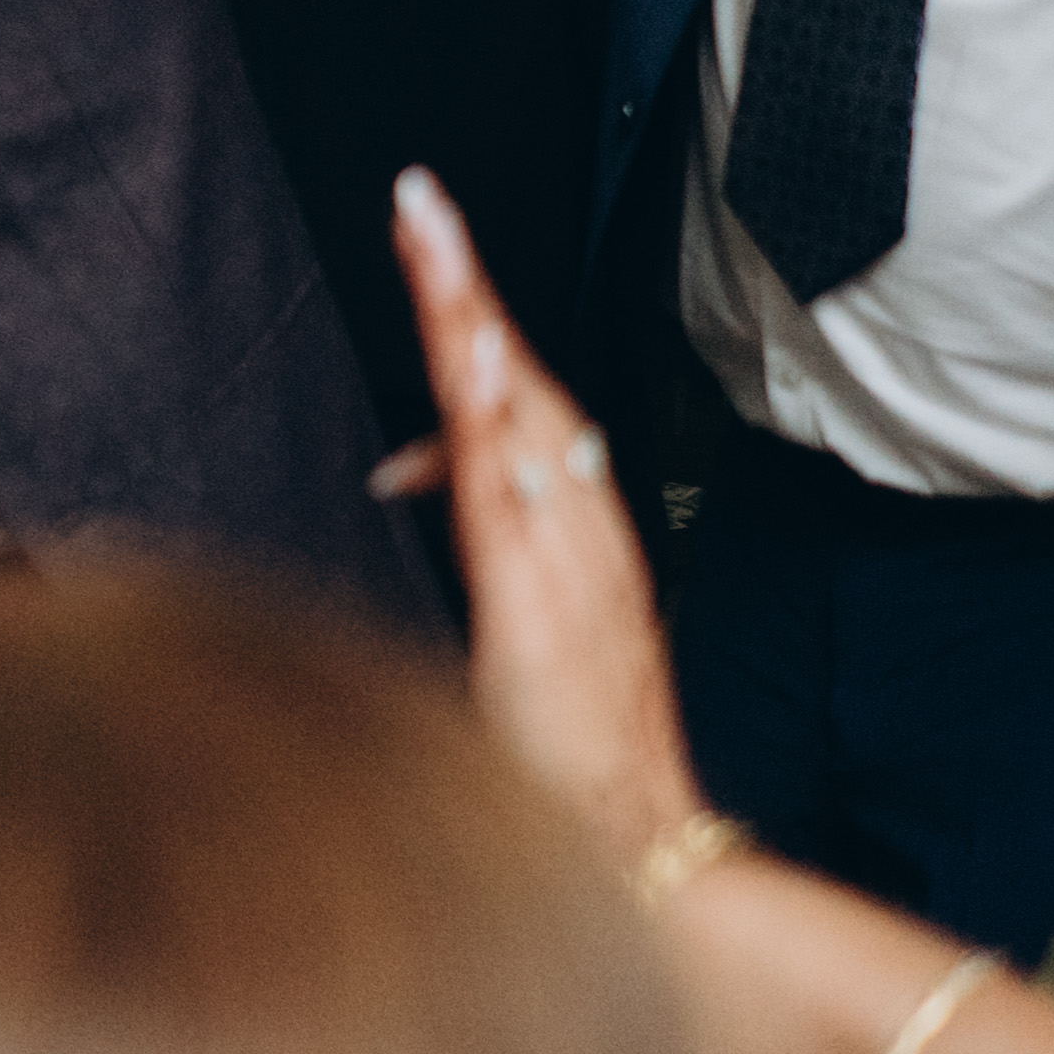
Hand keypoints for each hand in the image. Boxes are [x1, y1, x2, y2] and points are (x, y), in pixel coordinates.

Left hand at [375, 168, 706, 867]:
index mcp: (573, 537)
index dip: (476, 323)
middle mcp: (580, 537)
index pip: (519, 404)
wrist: (644, 855)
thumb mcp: (513, 628)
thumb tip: (410, 471)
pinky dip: (500, 420)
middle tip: (418, 198)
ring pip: (519, 419)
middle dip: (470, 289)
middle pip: (524, 385)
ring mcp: (567, 568)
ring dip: (474, 320)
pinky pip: (518, 500)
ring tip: (427, 232)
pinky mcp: (543, 611)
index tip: (428, 245)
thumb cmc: (574, 758)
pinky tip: (473, 354)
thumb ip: (476, 540)